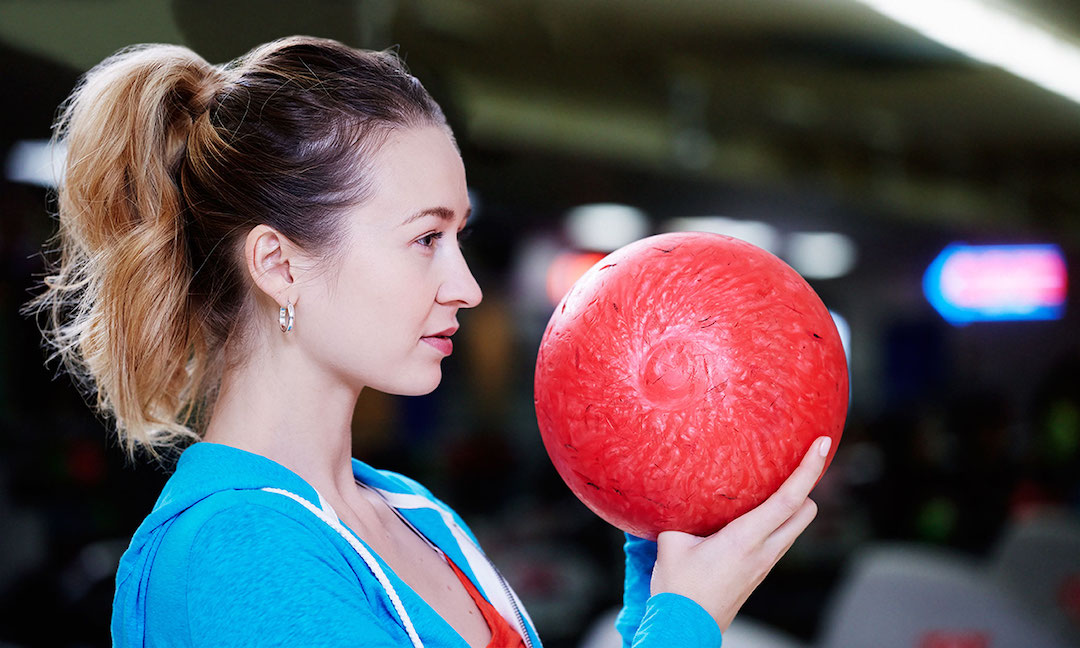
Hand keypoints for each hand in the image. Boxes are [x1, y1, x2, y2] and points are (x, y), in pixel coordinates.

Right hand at [649, 436, 830, 631]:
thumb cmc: (678, 588)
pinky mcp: (759, 572)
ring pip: (795, 526)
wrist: (685, 629)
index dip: (809, 469)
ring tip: (776, 484)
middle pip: (806, 512)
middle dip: (808, 484)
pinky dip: (778, 521)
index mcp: (746, 539)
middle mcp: (764, 551)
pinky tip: (756, 514)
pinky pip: (780, 538)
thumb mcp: (672, 543)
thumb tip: (680, 496)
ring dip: (793, 504)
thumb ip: (682, 515)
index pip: (788, 499)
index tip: (822, 444)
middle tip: (798, 460)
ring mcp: (765, 564)